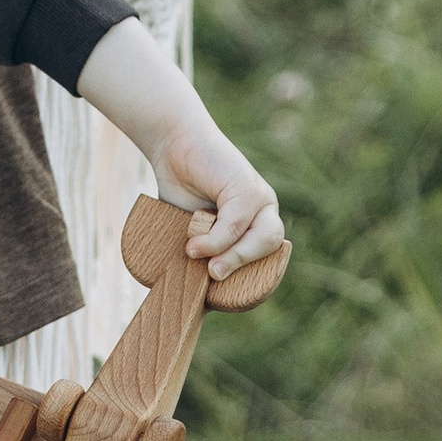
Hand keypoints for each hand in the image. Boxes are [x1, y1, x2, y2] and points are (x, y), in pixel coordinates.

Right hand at [72, 20, 286, 280]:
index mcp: (254, 227)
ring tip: (207, 267)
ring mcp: (260, 199)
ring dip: (236, 258)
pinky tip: (195, 245)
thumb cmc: (179, 188)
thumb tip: (193, 296)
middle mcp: (263, 213)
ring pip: (264, 239)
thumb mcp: (191, 228)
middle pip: (270, 251)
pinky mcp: (247, 187)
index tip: (219, 296)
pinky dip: (217, 239)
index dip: (250, 281)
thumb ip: (201, 252)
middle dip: (244, 270)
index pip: (266, 262)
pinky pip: (238, 223)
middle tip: (212, 279)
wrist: (171, 144)